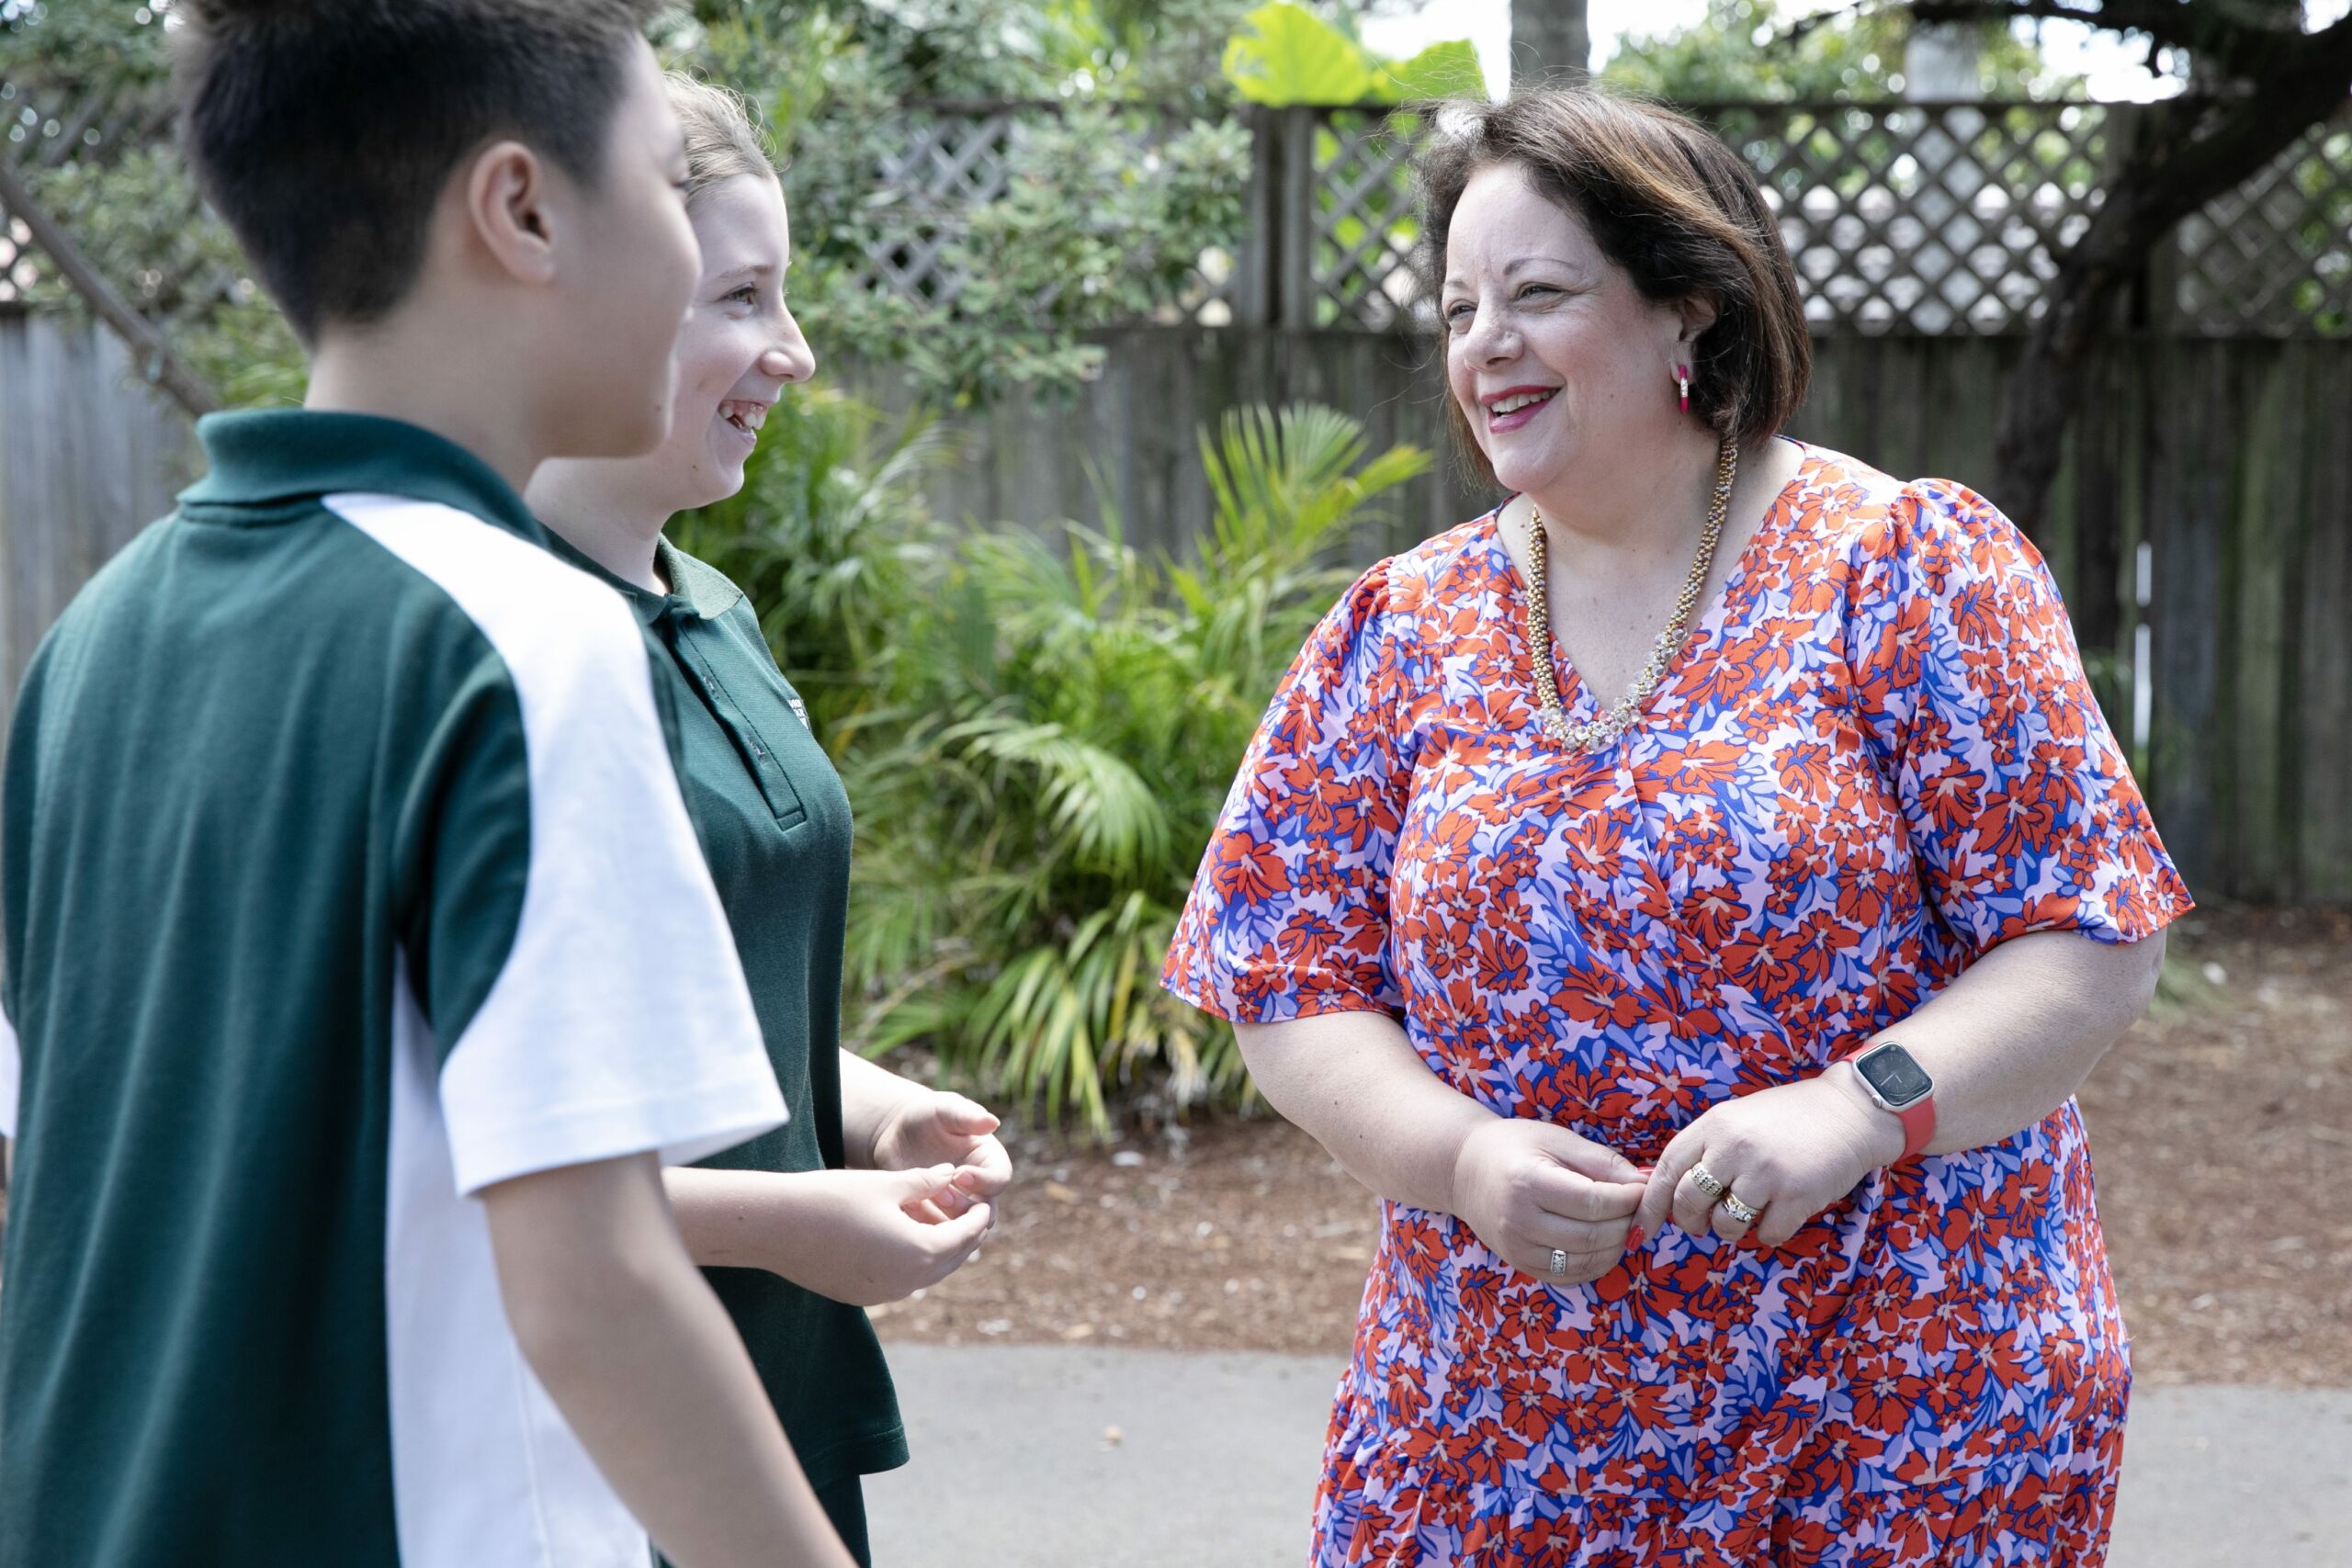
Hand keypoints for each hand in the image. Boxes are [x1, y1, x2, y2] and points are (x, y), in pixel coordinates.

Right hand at [766, 1165, 993, 1306]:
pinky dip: (912, 1263)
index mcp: (920, 1252)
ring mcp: (883, 1294)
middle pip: (951, 1260)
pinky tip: (906, 1243)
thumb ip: (926, 1182)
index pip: (965, 1237)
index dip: (978, 1217)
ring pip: (927, 1274)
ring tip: (943, 1227)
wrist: (777, 1228)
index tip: (984, 1202)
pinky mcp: (861, 1297)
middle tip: (971, 1216)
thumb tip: (951, 1175)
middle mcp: (907, 1281)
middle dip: (964, 1237)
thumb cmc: (834, 1198)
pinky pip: (900, 1281)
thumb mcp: (887, 1184)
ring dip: (939, 1252)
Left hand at [868, 1089, 1012, 1219]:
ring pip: (964, 1230)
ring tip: (921, 1201)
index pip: (1000, 1179)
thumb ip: (966, 1115)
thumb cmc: (926, 1116)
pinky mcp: (937, 1219)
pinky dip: (926, 1229)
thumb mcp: (944, 1110)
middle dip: (965, 1207)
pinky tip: (908, 1211)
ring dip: (947, 1223)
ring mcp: (959, 1207)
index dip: (984, 1181)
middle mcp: (980, 1188)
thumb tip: (993, 1122)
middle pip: (987, 1212)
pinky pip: (939, 1236)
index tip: (959, 1174)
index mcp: (989, 1160)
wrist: (898, 1135)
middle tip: (940, 1194)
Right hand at [1449, 1117, 1646, 1285]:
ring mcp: (1518, 1249)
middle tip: (1639, 1207)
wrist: (1463, 1170)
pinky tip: (1603, 1241)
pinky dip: (1598, 1262)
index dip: (1628, 1198)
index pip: (1594, 1202)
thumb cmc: (1514, 1146)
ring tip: (1623, 1222)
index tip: (1642, 1187)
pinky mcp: (1522, 1265)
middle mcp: (1519, 1221)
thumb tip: (1644, 1183)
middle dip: (1627, 1223)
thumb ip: (1601, 1162)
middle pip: (1593, 1235)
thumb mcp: (1557, 1139)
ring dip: (1617, 1245)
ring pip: (1587, 1260)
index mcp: (1528, 1183)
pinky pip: (1572, 1275)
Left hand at [1633, 1066, 1905, 1249]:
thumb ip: (1707, 1147)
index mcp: (1714, 1124)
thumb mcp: (1738, 1118)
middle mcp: (1733, 1147)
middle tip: (1703, 1224)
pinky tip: (1781, 1214)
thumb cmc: (1790, 1117)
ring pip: (1725, 1225)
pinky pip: (1766, 1235)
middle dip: (1691, 1222)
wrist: (1850, 1112)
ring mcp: (1765, 1173)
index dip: (1651, 1204)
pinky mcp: (1796, 1196)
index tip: (1642, 1228)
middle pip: (1688, 1202)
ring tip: (1748, 1213)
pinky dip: (1769, 1233)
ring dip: (1732, 1229)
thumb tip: (1672, 1192)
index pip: (1666, 1169)